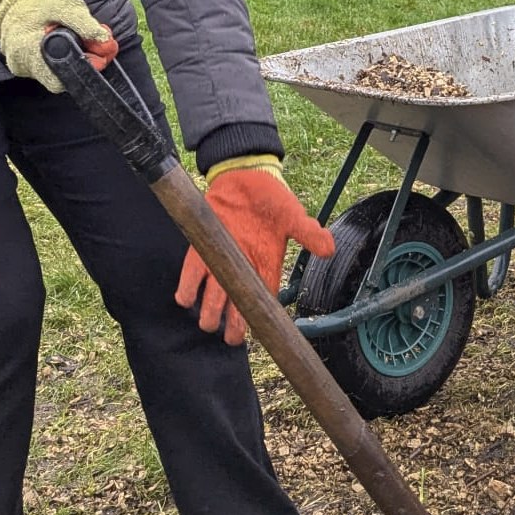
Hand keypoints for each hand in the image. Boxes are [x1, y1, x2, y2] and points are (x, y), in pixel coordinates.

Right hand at [0, 0, 117, 89]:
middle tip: (94, 42)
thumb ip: (84, 23)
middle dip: (82, 62)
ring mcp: (20, 66)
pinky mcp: (23, 64)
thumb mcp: (63, 4)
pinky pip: (47, 67)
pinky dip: (60, 56)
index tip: (99, 52)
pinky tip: (65, 40)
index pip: (59, 81)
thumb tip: (104, 40)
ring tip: (78, 37)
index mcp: (27, 52)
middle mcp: (21, 65)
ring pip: (55, 73)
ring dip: (72, 58)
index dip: (84, 68)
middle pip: (61, 78)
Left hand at [177, 159, 335, 345]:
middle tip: (231, 338)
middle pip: (237, 305)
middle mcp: (243, 268)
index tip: (259, 335)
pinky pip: (192, 273)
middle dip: (233, 325)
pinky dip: (187, 287)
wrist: (245, 176)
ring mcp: (222, 260)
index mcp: (266, 265)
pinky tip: (186, 299)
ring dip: (209, 312)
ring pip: (213, 296)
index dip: (261, 319)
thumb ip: (308, 232)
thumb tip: (329, 249)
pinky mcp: (202, 248)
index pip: (264, 299)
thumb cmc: (271, 198)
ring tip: (209, 323)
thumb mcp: (293, 215)